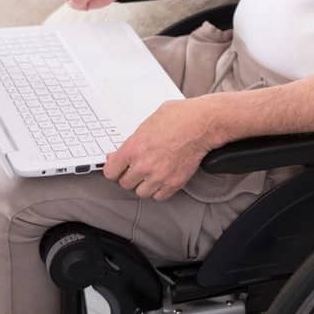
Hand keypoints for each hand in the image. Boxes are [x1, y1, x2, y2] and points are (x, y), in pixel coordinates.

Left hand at [102, 98, 216, 200]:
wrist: (202, 123)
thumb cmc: (178, 117)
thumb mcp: (147, 122)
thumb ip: (132, 141)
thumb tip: (120, 152)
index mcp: (133, 148)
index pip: (110, 172)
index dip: (114, 169)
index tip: (118, 168)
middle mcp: (143, 165)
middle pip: (125, 184)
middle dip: (130, 176)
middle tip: (137, 168)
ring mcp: (159, 176)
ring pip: (141, 193)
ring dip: (144, 185)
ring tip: (151, 174)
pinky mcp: (174, 182)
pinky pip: (159, 196)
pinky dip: (159, 190)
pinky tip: (162, 179)